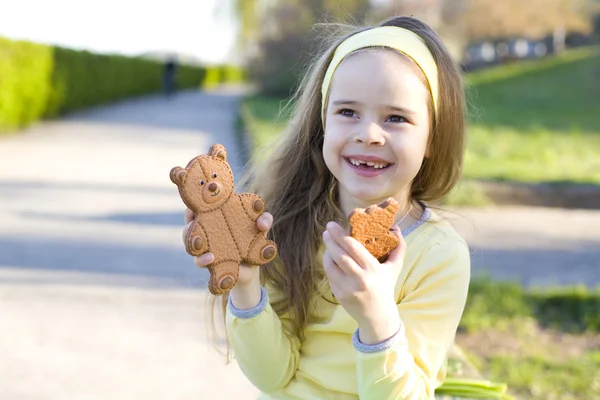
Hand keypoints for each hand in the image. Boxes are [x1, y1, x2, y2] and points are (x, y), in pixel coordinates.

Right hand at [183, 208, 272, 288]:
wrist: (254, 266)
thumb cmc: (253, 240)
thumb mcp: (260, 228)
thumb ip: (264, 220)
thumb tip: (261, 223)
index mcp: (216, 219)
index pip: (199, 208)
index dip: (193, 204)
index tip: (196, 202)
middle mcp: (207, 233)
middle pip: (189, 225)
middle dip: (188, 222)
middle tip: (192, 220)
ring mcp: (206, 248)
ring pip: (189, 243)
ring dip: (191, 240)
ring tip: (199, 241)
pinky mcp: (209, 264)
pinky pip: (199, 261)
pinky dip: (202, 259)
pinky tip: (211, 257)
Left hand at [322, 221, 406, 343]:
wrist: (377, 316)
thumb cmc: (385, 287)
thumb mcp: (394, 268)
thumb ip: (398, 247)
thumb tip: (396, 228)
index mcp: (372, 269)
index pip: (353, 248)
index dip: (340, 235)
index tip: (332, 224)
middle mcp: (358, 279)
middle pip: (339, 255)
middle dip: (330, 240)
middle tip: (327, 229)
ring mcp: (346, 288)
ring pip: (330, 265)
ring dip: (327, 251)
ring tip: (329, 241)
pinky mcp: (338, 294)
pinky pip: (330, 275)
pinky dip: (329, 264)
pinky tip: (331, 257)